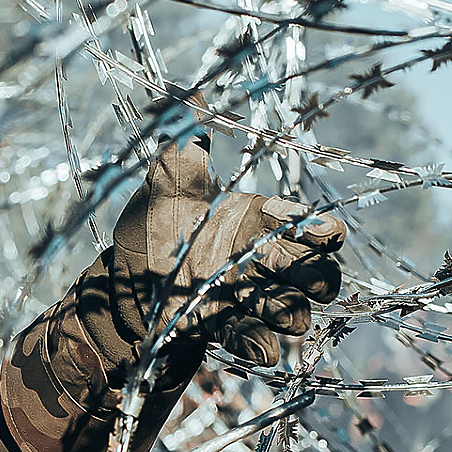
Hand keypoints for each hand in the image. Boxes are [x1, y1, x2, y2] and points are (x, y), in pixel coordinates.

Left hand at [108, 138, 344, 365]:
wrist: (123, 279)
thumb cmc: (153, 227)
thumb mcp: (162, 187)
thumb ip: (183, 156)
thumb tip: (191, 103)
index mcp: (256, 221)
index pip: (304, 224)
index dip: (321, 231)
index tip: (327, 236)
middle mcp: (260, 260)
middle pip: (314, 272)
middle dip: (318, 278)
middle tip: (315, 284)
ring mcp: (246, 297)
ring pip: (291, 308)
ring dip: (292, 313)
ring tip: (289, 318)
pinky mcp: (225, 327)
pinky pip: (255, 339)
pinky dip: (261, 344)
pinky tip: (263, 348)